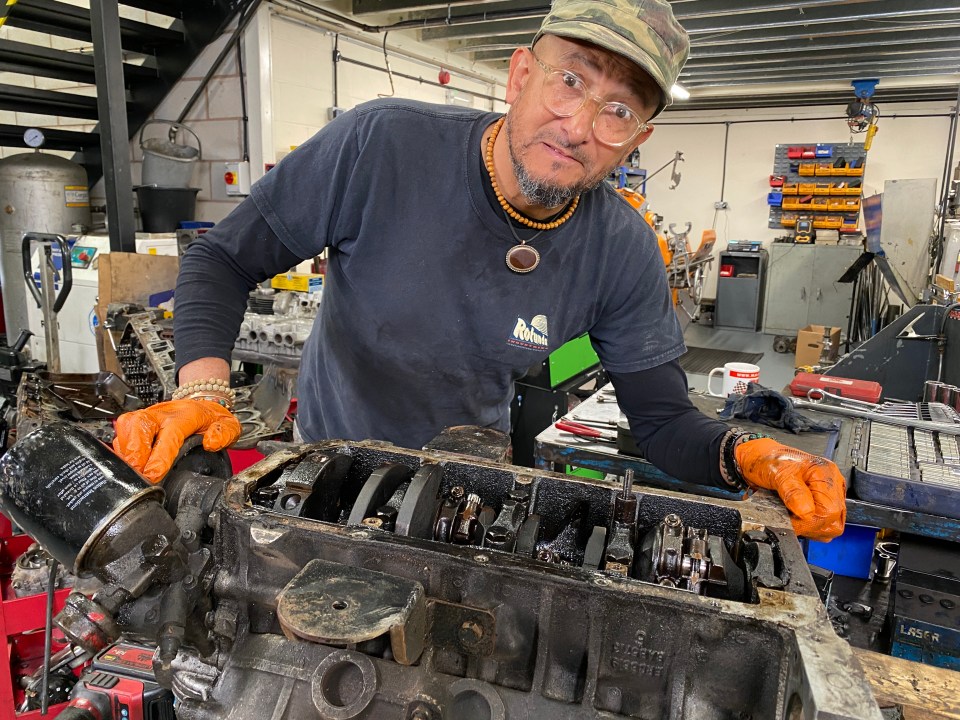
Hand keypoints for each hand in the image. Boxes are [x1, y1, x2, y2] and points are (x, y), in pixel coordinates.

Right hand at [113, 400, 240, 482]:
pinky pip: (122, 431)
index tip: (153, 475)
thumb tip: (211, 443)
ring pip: (127, 426)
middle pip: (139, 425)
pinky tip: (129, 464)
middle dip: (134, 453)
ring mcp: (149, 416)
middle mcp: (163, 413)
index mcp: (187, 415)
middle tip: (136, 475)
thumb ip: (225, 434)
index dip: (159, 455)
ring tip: (130, 472)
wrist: (203, 402)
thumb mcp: (229, 425)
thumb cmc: (212, 418)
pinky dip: (122, 449)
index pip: (170, 434)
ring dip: (125, 450)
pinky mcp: (138, 420)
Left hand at [735, 437, 845, 540]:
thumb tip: (807, 512)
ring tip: (788, 514)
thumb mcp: (777, 472)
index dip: (809, 521)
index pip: (830, 510)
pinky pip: (819, 526)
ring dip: (807, 527)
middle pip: (832, 521)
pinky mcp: (819, 505)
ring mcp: (826, 496)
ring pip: (828, 527)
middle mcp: (831, 485)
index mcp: (826, 473)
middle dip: (808, 525)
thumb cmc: (767, 460)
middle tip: (787, 518)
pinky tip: (792, 516)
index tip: (789, 521)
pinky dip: (805, 526)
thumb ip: (792, 491)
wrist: (758, 459)